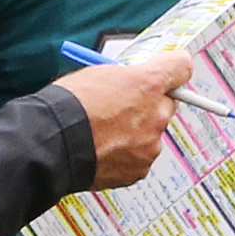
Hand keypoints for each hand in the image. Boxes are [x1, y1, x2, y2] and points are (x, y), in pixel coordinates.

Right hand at [54, 51, 195, 188]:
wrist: (53, 144)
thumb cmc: (68, 107)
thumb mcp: (98, 73)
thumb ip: (127, 78)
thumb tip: (133, 82)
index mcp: (148, 83)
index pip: (181, 67)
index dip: (171, 70)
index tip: (166, 75)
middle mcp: (156, 113)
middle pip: (166, 104)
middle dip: (149, 106)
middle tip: (123, 108)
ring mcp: (150, 144)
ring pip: (151, 134)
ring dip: (135, 133)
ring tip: (104, 133)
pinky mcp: (141, 168)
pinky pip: (140, 158)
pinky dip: (126, 155)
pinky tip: (103, 150)